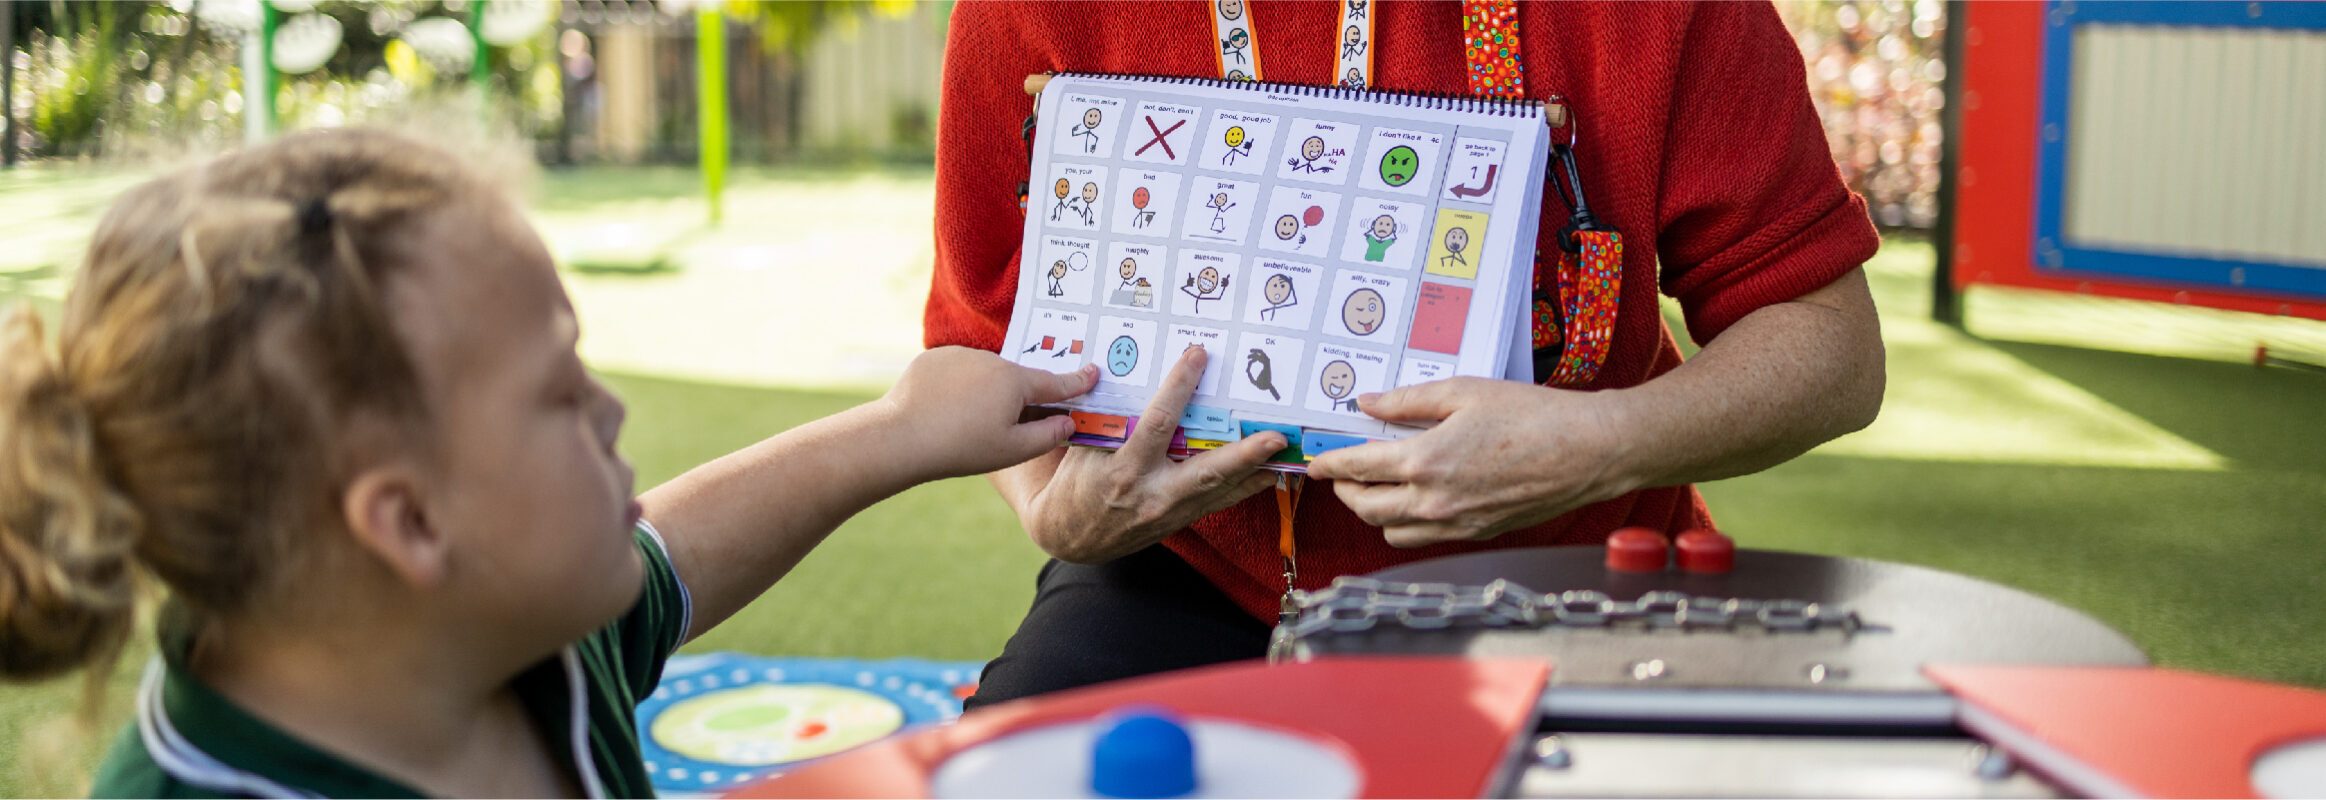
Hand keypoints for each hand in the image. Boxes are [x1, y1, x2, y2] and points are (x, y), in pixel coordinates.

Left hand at [880, 346, 1098, 479]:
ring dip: (985, 393)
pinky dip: (958, 388)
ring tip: (964, 425)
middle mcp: (991, 360)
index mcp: (1015, 382)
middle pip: (1017, 381)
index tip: (1093, 372)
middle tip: (1002, 428)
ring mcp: (960, 355)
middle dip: (1018, 400)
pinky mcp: (934, 359)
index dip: (1077, 381)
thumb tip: (1068, 422)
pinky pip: (957, 371)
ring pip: (985, 375)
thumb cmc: (960, 447)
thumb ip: (1047, 435)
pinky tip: (944, 412)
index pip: (1055, 383)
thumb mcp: (1012, 450)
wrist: (900, 436)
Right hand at [1017, 347, 1284, 563]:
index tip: (1198, 355)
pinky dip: (1248, 486)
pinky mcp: (1182, 520)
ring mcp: (1172, 511)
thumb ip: (1110, 419)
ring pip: (1224, 489)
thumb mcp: (1083, 448)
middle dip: (1245, 454)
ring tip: (1290, 451)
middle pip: (1208, 471)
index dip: (1178, 387)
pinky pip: (1221, 501)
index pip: (1157, 423)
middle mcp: (1153, 493)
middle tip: (1277, 436)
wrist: (1070, 536)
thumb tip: (1129, 372)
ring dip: (1259, 470)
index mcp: (1125, 469)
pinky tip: (1272, 471)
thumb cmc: (1075, 483)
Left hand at [1306, 378, 1636, 547]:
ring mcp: (1456, 524)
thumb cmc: (1534, 415)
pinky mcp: (1478, 535)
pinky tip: (1416, 500)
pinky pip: (1424, 538)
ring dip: (1374, 512)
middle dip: (1345, 492)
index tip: (1316, 462)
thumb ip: (1408, 401)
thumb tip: (1366, 404)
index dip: (1331, 465)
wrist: (1590, 452)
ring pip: (1391, 531)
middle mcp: (1435, 501)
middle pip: (1366, 508)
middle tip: (1341, 475)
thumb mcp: (1464, 392)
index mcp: (1426, 462)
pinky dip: (1408, 524)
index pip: (1358, 469)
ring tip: (1377, 488)